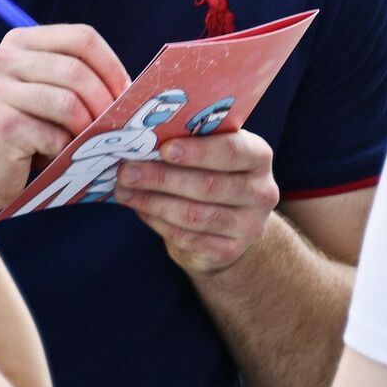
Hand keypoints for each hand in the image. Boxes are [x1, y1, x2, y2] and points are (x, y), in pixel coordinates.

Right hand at [0, 24, 130, 215]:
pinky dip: (66, 150)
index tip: (126, 91)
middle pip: (77, 70)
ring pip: (69, 103)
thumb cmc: (16, 133)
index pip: (80, 37)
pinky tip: (58, 157)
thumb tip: (129, 87)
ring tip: (88, 142)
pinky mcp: (1, 127)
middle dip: (106, 101)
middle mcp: (2, 60)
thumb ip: (72, 79)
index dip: (112, 64)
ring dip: (88, 128)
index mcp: (18, 42)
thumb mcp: (41, 92)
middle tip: (116, 123)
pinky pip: (55, 135)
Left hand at [114, 130, 279, 274]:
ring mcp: (249, 226)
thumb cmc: (213, 170)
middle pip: (208, 186)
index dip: (198, 151)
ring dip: (153, 202)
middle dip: (161, 178)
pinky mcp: (229, 251)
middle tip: (127, 171)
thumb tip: (143, 135)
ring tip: (124, 190)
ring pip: (194, 215)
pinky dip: (157, 222)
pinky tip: (139, 208)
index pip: (232, 151)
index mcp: (258, 156)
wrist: (230, 220)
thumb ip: (190, 139)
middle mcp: (261, 192)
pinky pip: (187, 237)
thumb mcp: (211, 149)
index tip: (164, 149)